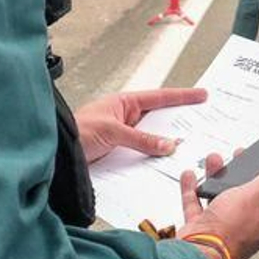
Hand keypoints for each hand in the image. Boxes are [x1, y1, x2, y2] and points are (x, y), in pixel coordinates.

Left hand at [74, 88, 206, 163]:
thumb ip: (141, 139)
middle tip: (201, 124)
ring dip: (165, 144)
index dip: (182, 97)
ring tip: (186, 147)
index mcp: (124, 103)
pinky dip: (153, 158)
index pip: (159, 98)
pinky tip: (163, 163)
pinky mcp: (119, 153)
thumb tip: (166, 144)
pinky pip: (142, 153)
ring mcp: (123, 136)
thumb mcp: (112, 132)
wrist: (56, 156)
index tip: (201, 95)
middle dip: (179, 122)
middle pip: (159, 119)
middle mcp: (125, 118)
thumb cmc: (74, 132)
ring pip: (152, 138)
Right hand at [177, 150, 258, 258]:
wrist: (197, 256)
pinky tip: (191, 178)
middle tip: (242, 155)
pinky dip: (193, 189)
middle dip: (244, 170)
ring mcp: (223, 226)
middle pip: (248, 192)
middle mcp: (246, 223)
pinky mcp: (202, 227)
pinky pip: (197, 204)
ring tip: (214, 161)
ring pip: (222, 196)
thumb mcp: (257, 195)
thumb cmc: (229, 233)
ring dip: (218, 176)